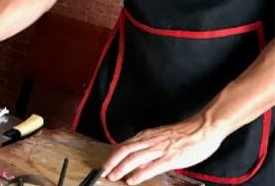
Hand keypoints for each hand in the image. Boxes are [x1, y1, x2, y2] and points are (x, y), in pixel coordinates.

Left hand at [102, 116, 225, 184]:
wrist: (203, 128)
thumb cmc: (185, 134)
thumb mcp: (161, 139)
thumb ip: (149, 150)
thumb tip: (138, 164)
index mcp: (147, 136)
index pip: (124, 146)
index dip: (112, 156)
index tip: (105, 165)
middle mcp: (149, 141)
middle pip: (125, 150)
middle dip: (112, 162)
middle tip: (103, 172)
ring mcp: (159, 148)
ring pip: (134, 157)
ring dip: (121, 168)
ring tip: (113, 176)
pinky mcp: (170, 157)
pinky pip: (151, 166)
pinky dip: (139, 173)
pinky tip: (132, 179)